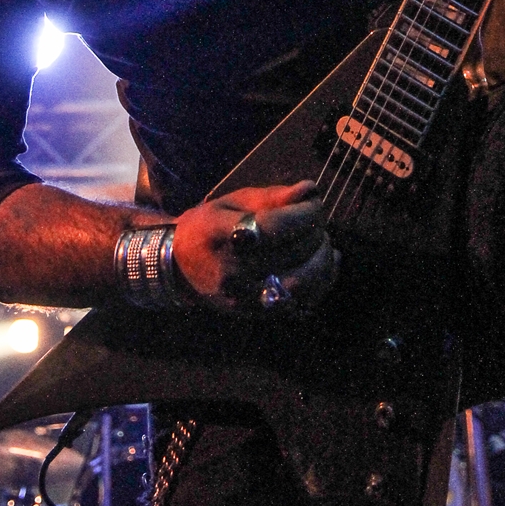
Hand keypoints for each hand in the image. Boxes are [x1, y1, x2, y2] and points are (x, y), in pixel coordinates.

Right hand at [172, 180, 337, 313]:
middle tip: (317, 220)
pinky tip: (325, 262)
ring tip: (322, 243)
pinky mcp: (254, 314)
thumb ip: (273, 196)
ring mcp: (242, 298)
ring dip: (322, 260)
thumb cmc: (209, 226)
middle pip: (291, 253)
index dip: (303, 213)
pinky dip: (321, 283)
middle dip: (315, 232)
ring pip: (301, 285)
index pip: (273, 225)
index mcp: (220, 234)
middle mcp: (230, 271)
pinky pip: (300, 305)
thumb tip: (311, 190)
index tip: (314, 203)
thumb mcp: (234, 201)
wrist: (179, 268)